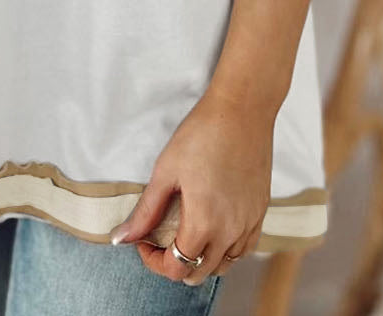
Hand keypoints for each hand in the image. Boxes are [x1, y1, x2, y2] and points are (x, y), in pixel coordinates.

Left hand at [108, 85, 273, 283]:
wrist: (242, 109)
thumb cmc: (201, 134)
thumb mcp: (165, 171)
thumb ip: (145, 211)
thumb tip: (121, 238)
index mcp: (203, 223)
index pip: (175, 268)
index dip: (153, 261)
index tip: (144, 241)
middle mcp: (230, 232)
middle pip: (199, 273)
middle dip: (174, 263)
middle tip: (160, 239)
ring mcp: (249, 224)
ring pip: (224, 265)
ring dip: (201, 260)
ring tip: (186, 235)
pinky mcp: (261, 212)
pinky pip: (244, 249)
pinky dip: (226, 250)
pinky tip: (214, 231)